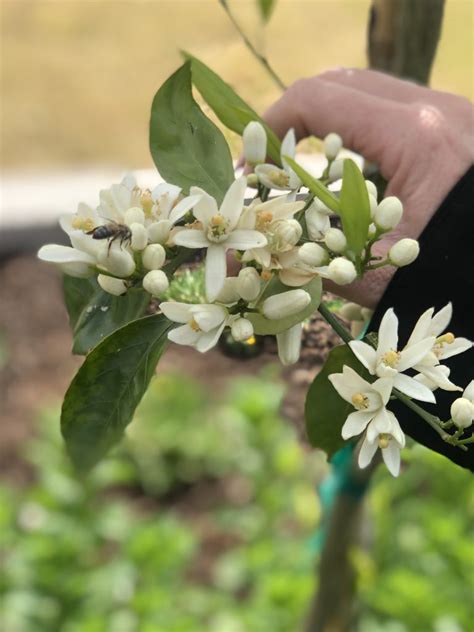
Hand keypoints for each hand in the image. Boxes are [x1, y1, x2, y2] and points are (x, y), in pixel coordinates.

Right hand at [263, 68, 473, 307]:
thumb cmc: (461, 275)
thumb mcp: (385, 276)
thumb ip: (320, 265)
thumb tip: (264, 265)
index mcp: (414, 136)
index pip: (319, 98)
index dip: (271, 125)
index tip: (253, 163)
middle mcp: (433, 109)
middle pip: (340, 83)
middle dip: (295, 119)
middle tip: (273, 163)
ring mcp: (448, 112)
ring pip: (368, 93)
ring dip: (328, 125)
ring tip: (307, 169)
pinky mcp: (454, 126)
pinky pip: (393, 113)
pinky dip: (360, 136)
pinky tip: (350, 177)